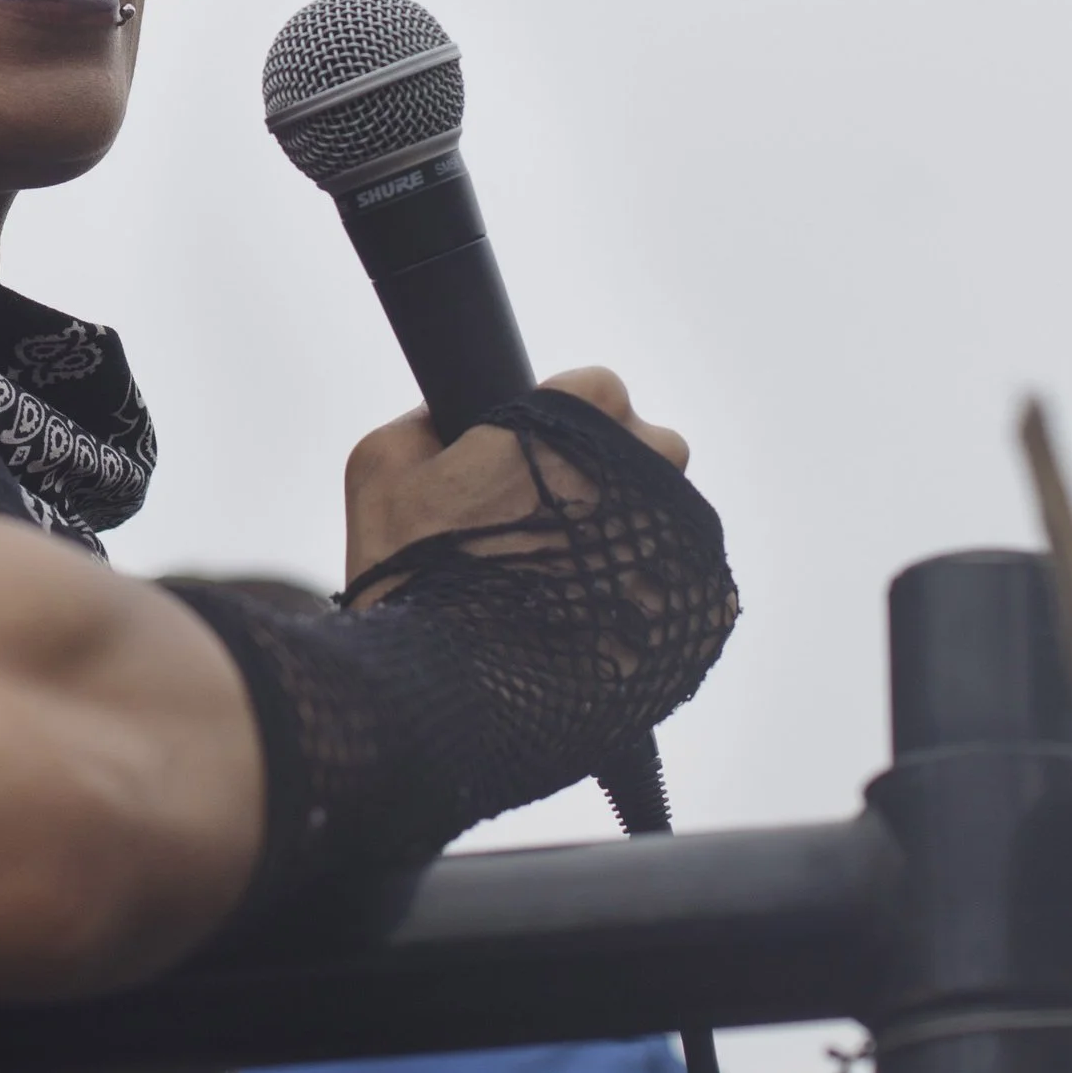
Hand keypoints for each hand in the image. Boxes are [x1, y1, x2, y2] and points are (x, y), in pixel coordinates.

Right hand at [342, 367, 690, 597]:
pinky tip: (601, 617)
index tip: (531, 453)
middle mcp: (634, 480)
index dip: (564, 415)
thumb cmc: (405, 570)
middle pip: (653, 449)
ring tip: (573, 577)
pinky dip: (655, 597)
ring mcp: (665, 551)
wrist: (434, 685)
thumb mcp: (380, 465)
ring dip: (634, 535)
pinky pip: (690, 590)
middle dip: (616, 469)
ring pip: (673, 521)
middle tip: (555, 513)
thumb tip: (450, 419)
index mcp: (569, 429)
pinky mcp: (683, 618)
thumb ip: (427, 421)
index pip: (600, 387)